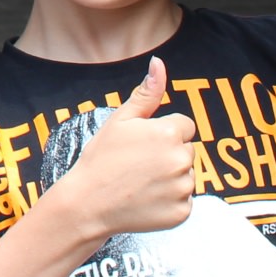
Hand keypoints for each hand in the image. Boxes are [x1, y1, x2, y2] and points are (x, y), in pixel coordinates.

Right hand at [38, 57, 195, 249]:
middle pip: (187, 150)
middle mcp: (182, 159)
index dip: (163, 133)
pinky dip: (170, 200)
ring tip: (141, 182)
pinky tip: (147, 199)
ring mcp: (184, 188)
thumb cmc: (101, 158)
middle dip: (169, 153)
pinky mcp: (183, 212)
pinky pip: (184, 200)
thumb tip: (158, 64)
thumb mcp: (120, 119)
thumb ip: (146, 93)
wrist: (88, 203)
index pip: (184, 126)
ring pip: (186, 175)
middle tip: (139, 163)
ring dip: (170, 177)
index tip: (143, 144)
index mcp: (170, 132)